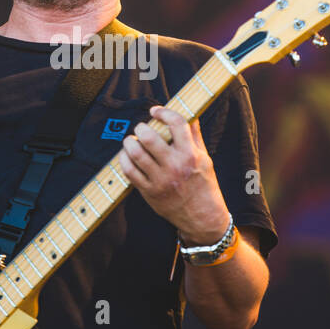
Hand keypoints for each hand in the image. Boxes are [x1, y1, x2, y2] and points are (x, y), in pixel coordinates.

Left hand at [118, 105, 230, 243]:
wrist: (202, 217)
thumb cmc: (204, 185)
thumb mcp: (205, 158)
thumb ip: (195, 136)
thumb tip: (189, 114)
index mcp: (191, 155)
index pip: (176, 124)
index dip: (163, 112)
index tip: (155, 111)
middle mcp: (175, 166)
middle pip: (150, 137)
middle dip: (141, 127)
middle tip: (141, 128)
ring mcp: (161, 180)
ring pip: (136, 153)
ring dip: (129, 142)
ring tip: (131, 140)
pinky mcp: (149, 192)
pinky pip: (130, 171)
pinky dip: (124, 159)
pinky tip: (126, 155)